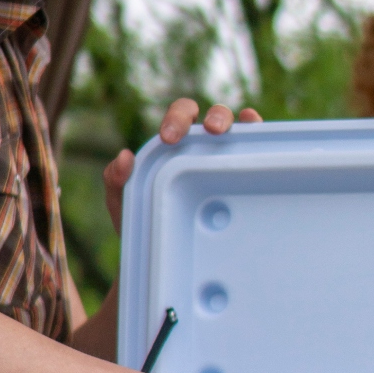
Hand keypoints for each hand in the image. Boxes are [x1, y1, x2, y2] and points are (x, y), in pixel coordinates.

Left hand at [103, 99, 261, 234]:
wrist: (170, 257)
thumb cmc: (147, 224)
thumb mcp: (125, 204)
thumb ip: (116, 181)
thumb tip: (125, 157)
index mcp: (176, 142)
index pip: (180, 116)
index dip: (177, 119)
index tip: (171, 138)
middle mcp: (203, 142)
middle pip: (211, 115)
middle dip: (212, 117)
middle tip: (209, 131)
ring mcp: (227, 154)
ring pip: (236, 125)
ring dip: (235, 122)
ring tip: (226, 134)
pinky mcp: (245, 169)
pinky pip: (255, 145)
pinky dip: (257, 131)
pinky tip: (255, 132)